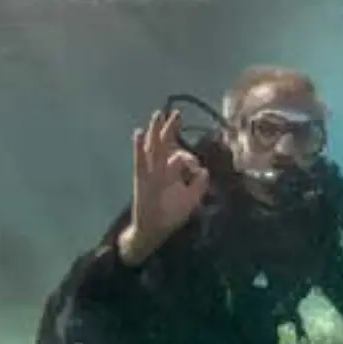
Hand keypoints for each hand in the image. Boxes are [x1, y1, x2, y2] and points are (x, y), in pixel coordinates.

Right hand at [119, 109, 209, 264]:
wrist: (153, 230)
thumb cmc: (171, 214)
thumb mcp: (191, 199)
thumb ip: (199, 185)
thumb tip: (203, 170)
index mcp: (172, 172)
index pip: (180, 156)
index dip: (189, 158)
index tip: (195, 169)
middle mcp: (160, 169)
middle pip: (165, 144)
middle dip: (170, 128)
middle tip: (176, 113)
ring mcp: (150, 173)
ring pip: (153, 148)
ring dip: (155, 131)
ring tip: (158, 115)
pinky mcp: (141, 180)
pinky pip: (140, 161)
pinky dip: (139, 147)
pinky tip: (139, 133)